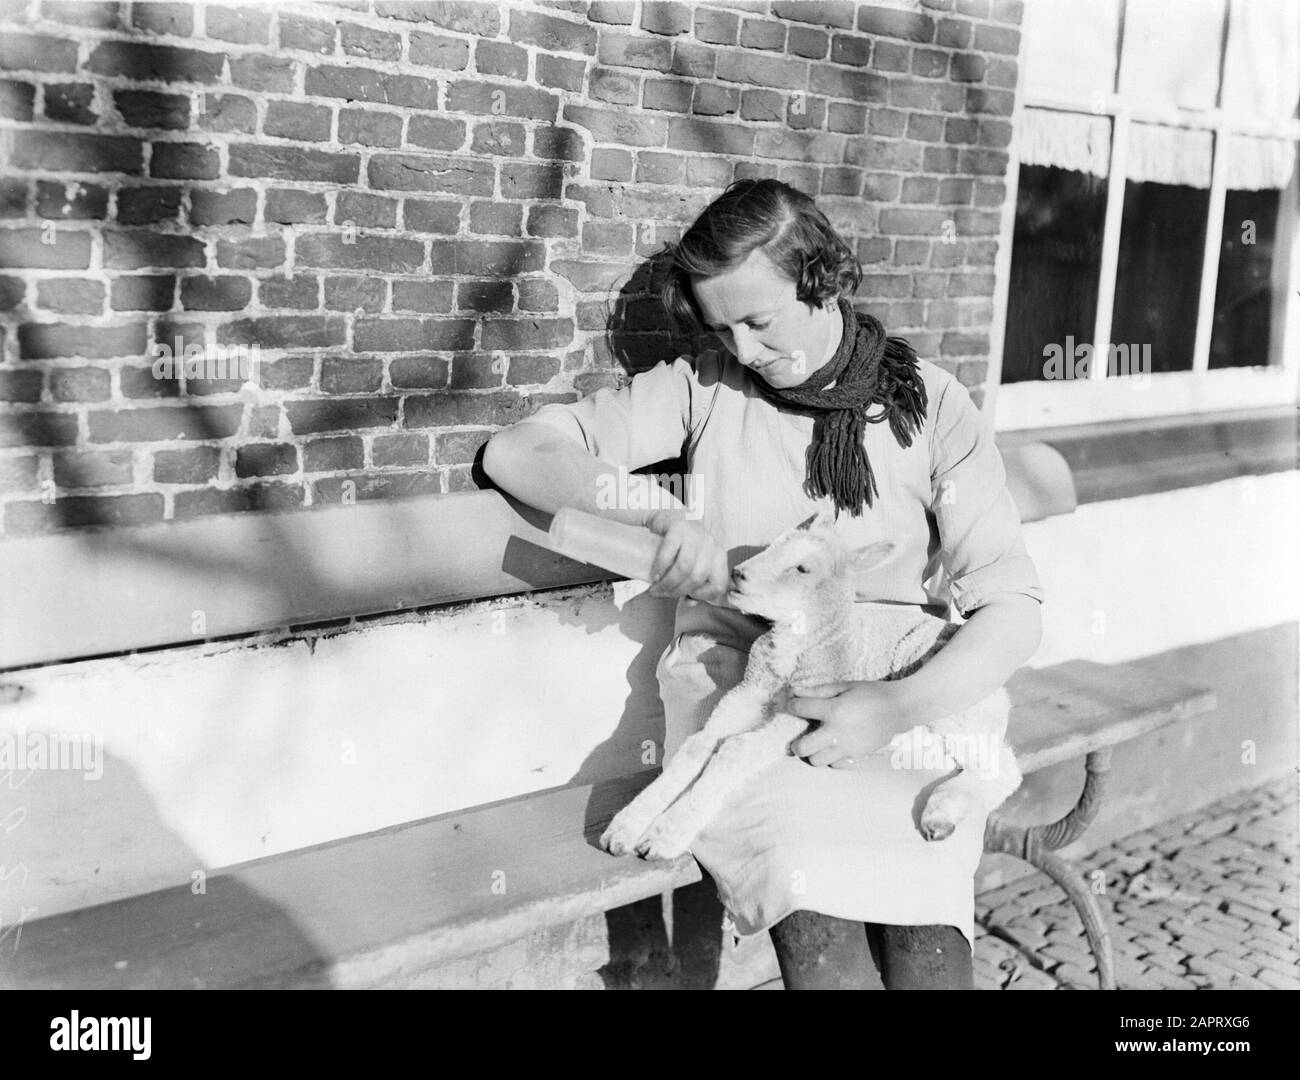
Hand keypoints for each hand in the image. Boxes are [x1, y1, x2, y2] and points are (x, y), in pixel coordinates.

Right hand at [644, 509, 731, 605]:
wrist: (670, 517)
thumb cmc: (683, 546)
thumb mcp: (695, 563)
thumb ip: (696, 584)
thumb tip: (690, 603)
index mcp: (719, 556)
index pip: (718, 586)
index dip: (702, 596)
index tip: (686, 597)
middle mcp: (711, 544)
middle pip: (697, 578)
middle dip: (677, 591)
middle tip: (662, 594)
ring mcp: (695, 534)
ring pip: (685, 568)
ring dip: (668, 583)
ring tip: (656, 588)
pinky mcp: (678, 527)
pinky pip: (669, 553)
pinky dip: (660, 568)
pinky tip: (655, 575)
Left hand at [786, 680, 909, 767]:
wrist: (900, 709)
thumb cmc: (871, 694)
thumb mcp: (844, 686)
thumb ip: (818, 690)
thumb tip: (794, 691)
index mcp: (834, 710)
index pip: (800, 709)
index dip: (792, 705)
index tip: (792, 705)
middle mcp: (838, 732)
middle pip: (803, 748)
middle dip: (797, 743)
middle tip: (801, 737)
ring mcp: (847, 747)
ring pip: (817, 761)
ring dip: (814, 752)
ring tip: (819, 743)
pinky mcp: (857, 756)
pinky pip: (835, 765)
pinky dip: (831, 759)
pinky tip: (834, 748)